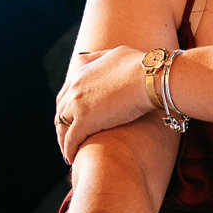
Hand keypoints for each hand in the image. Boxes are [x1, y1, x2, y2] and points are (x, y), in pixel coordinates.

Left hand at [55, 45, 151, 161]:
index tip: (72, 118)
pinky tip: (71, 159)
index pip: (66, 93)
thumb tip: (82, 58)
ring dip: (62, 140)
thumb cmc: (142, 65)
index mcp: (81, 73)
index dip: (68, 107)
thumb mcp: (115, 53)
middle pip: (61, 110)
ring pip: (62, 126)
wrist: (151, 77)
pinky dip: (69, 150)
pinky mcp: (84, 121)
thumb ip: (97, 57)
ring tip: (68, 152)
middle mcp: (75, 88)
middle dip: (62, 124)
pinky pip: (71, 139)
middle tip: (67, 137)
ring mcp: (77, 104)